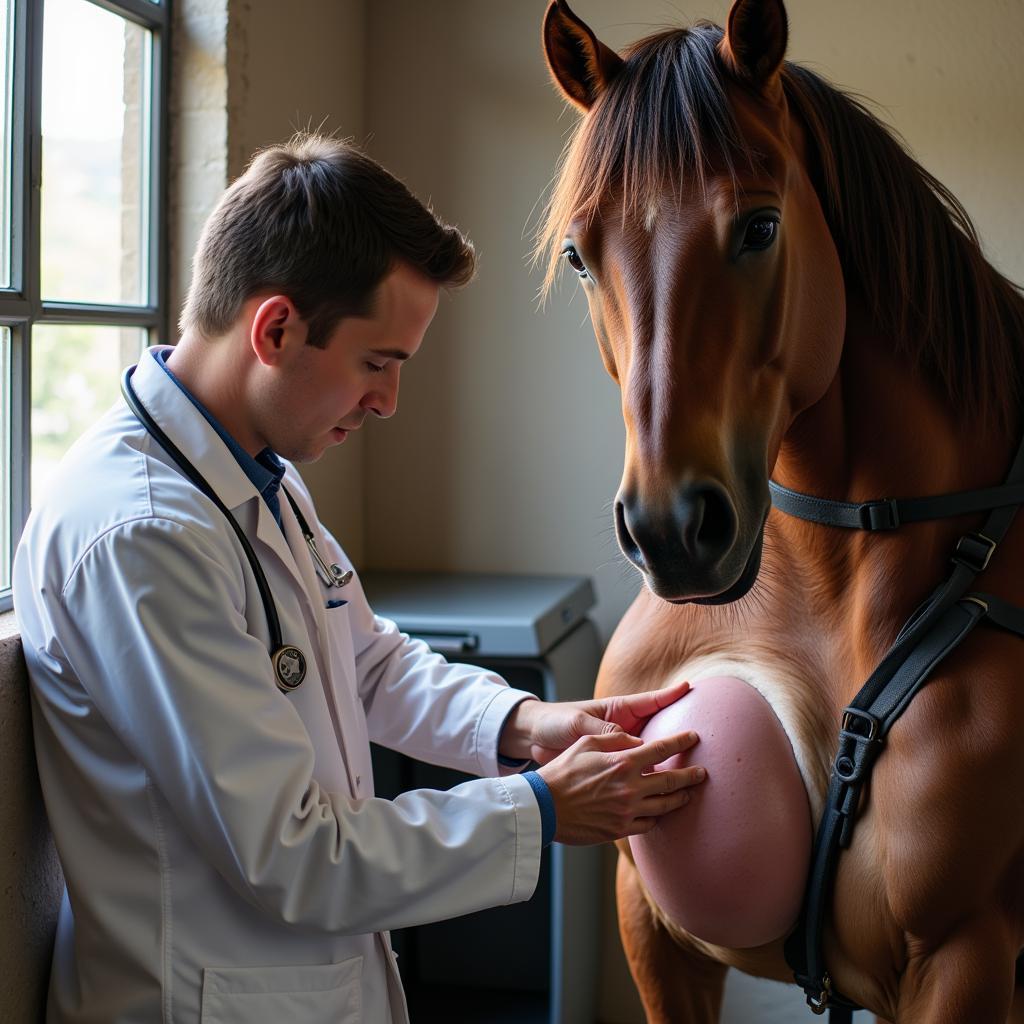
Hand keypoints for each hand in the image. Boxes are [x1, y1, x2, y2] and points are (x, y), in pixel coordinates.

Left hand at [498, 677, 693, 764]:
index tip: (689, 688)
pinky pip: (633, 772)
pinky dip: (645, 779)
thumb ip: (603, 732)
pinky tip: (659, 790)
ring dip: (664, 760)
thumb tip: (634, 745)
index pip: (648, 702)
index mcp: (615, 711)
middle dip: (676, 732)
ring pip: (648, 754)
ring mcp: (617, 749)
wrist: (533, 739)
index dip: (669, 695)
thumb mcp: (578, 724)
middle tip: (699, 735)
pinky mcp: (610, 768)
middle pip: (656, 730)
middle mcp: (622, 729)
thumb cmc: (554, 722)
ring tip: (688, 766)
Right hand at [537, 729, 704, 844]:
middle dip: (690, 775)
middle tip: (703, 773)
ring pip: (664, 806)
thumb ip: (614, 739)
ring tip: (688, 794)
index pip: (661, 749)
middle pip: (670, 781)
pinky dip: (657, 817)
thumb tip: (637, 740)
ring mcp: (627, 811)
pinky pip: (648, 824)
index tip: (693, 737)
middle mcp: (630, 787)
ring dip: (680, 799)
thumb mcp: (585, 743)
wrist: (544, 807)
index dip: (680, 742)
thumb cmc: (562, 771)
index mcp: (622, 762)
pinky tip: (660, 813)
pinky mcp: (620, 829)